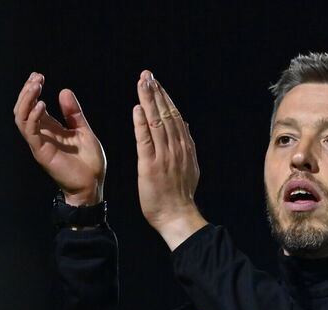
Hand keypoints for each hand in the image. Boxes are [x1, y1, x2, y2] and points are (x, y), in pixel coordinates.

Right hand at [13, 72, 105, 205]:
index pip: (33, 105)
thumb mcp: (84, 131)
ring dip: (26, 100)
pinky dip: (33, 117)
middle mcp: (42, 134)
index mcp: (51, 129)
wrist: (92, 184)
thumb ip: (73, 113)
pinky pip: (31, 132)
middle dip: (27, 92)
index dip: (33, 90)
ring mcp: (39, 143)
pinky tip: (42, 105)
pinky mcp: (41, 152)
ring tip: (36, 86)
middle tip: (36, 77)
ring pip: (21, 118)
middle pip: (23, 109)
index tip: (38, 75)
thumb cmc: (89, 161)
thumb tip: (64, 91)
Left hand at [133, 70, 206, 249]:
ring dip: (149, 101)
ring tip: (142, 83)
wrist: (177, 216)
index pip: (174, 116)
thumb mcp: (190, 167)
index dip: (165, 98)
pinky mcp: (150, 165)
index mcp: (185, 147)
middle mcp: (176, 148)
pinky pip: (145, 140)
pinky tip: (137, 108)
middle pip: (166, 114)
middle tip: (147, 75)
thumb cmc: (180, 196)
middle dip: (156, 93)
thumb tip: (186, 127)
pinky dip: (141, 124)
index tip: (156, 83)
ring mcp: (164, 156)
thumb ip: (187, 146)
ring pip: (157, 122)